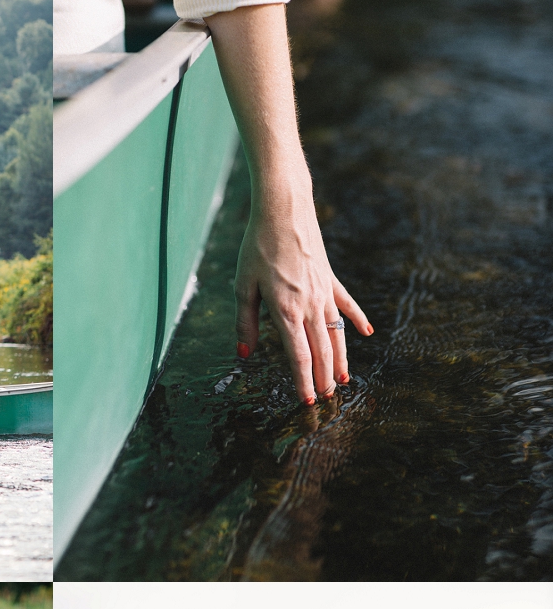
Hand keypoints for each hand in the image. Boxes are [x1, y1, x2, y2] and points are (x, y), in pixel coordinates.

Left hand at [233, 176, 372, 403]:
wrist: (283, 207)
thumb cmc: (257, 245)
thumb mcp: (243, 285)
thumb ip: (245, 323)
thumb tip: (244, 355)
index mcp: (286, 310)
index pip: (298, 356)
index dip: (303, 381)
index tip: (308, 401)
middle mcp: (309, 305)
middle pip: (321, 351)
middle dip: (323, 378)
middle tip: (327, 399)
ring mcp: (323, 292)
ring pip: (336, 334)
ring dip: (340, 359)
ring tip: (343, 380)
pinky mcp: (330, 278)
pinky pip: (346, 304)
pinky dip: (356, 320)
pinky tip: (366, 333)